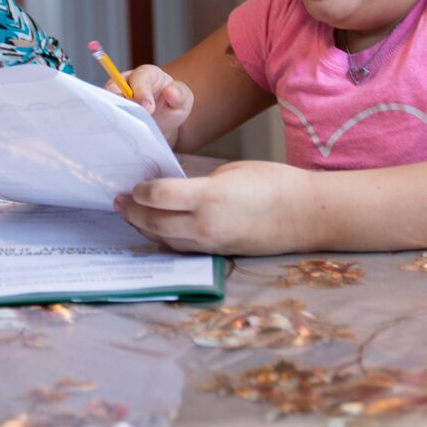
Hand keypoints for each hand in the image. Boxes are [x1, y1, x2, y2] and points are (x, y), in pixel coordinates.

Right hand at [109, 64, 192, 146]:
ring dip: (114, 111)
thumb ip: (180, 94)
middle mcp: (128, 81)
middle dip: (122, 100)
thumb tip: (171, 91)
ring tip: (124, 124)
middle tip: (132, 116)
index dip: (142, 91)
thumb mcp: (184, 100)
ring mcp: (117, 95)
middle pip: (115, 85)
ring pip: (107, 99)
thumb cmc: (173, 104)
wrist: (162, 120)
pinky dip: (110, 120)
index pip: (140, 77)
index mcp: (148, 74)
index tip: (148, 108)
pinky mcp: (112, 108)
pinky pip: (105, 112)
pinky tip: (118, 131)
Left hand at [114, 161, 319, 254]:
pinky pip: (182, 248)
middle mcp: (204, 225)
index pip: (157, 196)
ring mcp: (211, 244)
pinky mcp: (219, 254)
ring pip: (164, 240)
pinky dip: (165, 238)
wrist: (307, 215)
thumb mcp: (231, 172)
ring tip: (131, 215)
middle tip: (118, 200)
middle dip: (132, 211)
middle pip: (153, 222)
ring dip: (145, 228)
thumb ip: (198, 183)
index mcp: (208, 197)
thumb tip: (174, 188)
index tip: (133, 183)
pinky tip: (159, 228)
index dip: (140, 190)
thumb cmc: (274, 183)